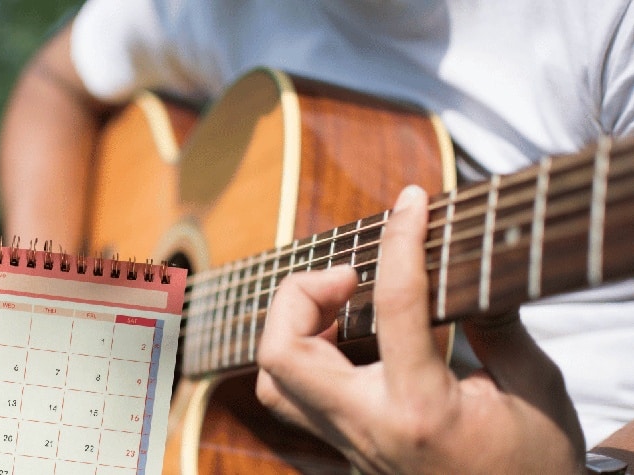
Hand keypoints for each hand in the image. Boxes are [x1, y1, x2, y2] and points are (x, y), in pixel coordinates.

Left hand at [255, 185, 585, 473]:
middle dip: (301, 293)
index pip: (395, 306)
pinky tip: (340, 337)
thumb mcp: (536, 389)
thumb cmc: (535, 463)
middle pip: (282, 353)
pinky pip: (293, 399)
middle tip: (349, 274)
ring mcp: (349, 445)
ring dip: (291, 326)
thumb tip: (470, 262)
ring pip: (273, 381)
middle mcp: (370, 428)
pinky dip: (301, 355)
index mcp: (422, 410)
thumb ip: (498, 323)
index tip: (412, 204)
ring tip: (338, 303)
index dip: (401, 240)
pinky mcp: (345, 451)